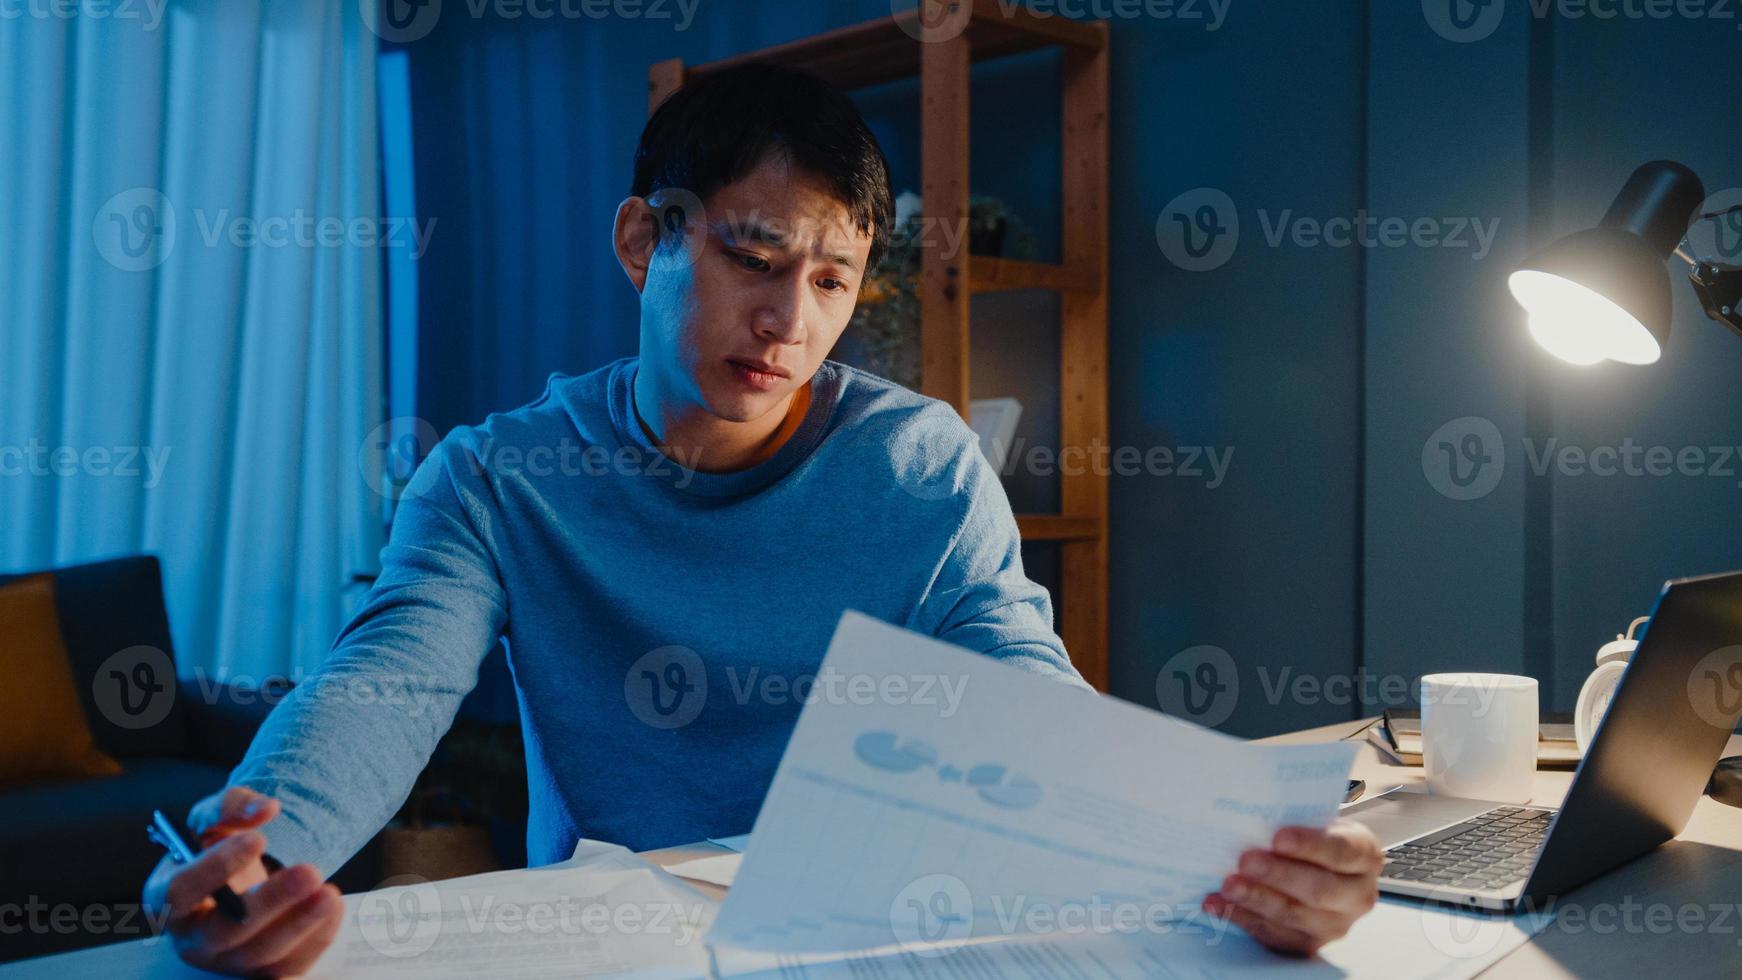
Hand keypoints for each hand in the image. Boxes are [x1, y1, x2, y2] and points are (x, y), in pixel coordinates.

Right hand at [142, 787, 343, 976]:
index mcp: (168, 899)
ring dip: (300, 925)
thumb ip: (232, 805)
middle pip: (225, 932)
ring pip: (260, 954)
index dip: (216, 868)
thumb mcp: (213, 818)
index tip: (257, 839)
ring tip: (329, 893)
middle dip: (270, 902)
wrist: (236, 878)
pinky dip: (315, 939)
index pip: (181, 892)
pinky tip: (333, 906)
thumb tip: (265, 809)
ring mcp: (226, 961)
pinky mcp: (258, 972)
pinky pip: (287, 968)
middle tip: (309, 871)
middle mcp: (193, 938)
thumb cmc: (217, 849)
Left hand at [1202, 818, 1382, 956]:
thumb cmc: (1310, 837)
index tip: (1278, 837)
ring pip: (1294, 916)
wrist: (1315, 866)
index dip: (1310, 845)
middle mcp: (1358, 896)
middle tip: (1245, 861)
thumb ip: (1293, 816)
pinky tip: (1218, 905)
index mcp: (1364, 856)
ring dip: (1256, 900)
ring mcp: (1335, 925)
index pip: (1342, 852)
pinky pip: (1274, 936)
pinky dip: (1242, 918)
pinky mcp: (1308, 944)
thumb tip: (1254, 811)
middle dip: (1279, 875)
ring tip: (1228, 885)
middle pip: (1320, 890)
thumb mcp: (1313, 819)